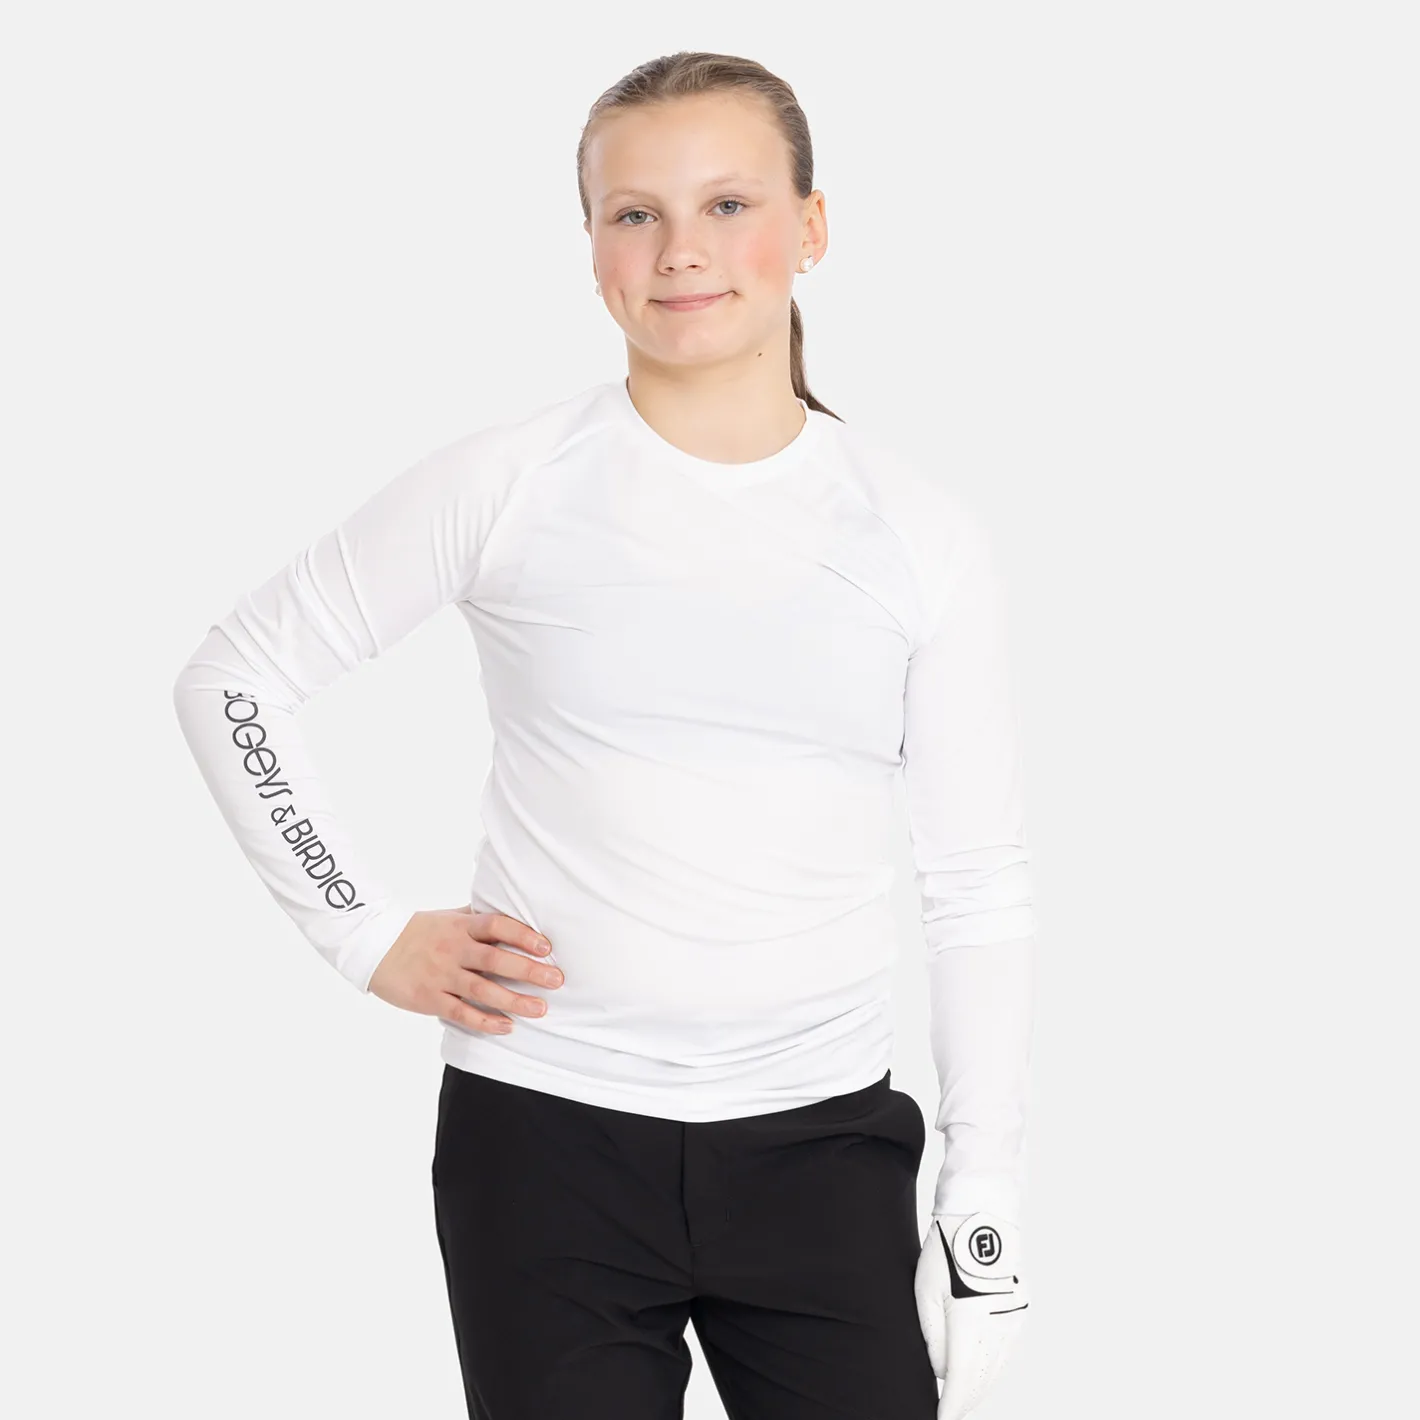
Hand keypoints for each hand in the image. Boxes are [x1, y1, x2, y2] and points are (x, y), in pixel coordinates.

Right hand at [367, 905, 563, 1029]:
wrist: (373, 946)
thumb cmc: (419, 931)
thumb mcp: (448, 918)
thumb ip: (478, 918)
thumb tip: (511, 911)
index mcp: (460, 927)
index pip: (497, 926)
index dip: (523, 935)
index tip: (547, 947)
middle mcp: (453, 950)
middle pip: (495, 959)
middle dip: (529, 970)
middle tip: (557, 980)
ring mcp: (441, 975)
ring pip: (483, 990)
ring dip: (514, 1000)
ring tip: (540, 1008)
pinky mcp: (430, 998)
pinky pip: (461, 1012)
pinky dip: (485, 1021)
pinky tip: (507, 1026)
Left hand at [913, 1211, 1029, 1419]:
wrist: (981, 1219)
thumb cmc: (946, 1251)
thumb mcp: (925, 1293)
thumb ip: (933, 1337)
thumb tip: (942, 1370)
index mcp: (971, 1323)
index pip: (961, 1381)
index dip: (952, 1406)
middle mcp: (998, 1328)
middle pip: (982, 1381)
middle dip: (965, 1400)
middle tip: (948, 1411)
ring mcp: (1013, 1322)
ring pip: (997, 1370)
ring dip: (980, 1387)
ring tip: (961, 1397)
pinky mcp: (1021, 1314)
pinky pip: (1007, 1354)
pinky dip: (993, 1368)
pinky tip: (980, 1372)